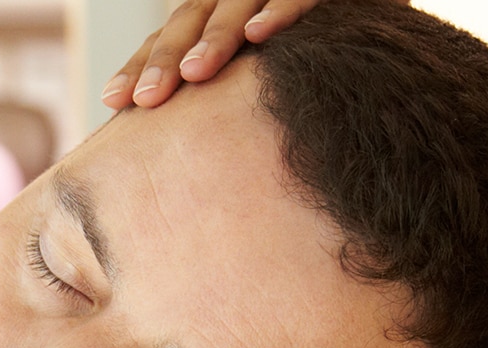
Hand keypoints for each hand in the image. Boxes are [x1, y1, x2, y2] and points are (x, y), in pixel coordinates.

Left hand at [99, 0, 405, 109]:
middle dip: (165, 58)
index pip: (168, 41)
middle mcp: (237, 3)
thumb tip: (175, 189)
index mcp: (214, 25)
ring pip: (234, 3)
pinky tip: (260, 34)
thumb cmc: (311, 82)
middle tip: (147, 98)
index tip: (115, 102)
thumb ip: (220, 123)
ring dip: (216, 35)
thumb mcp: (251, 103)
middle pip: (190, 20)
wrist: (371, 38)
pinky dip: (279, 10)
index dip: (140, 66)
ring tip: (197, 72)